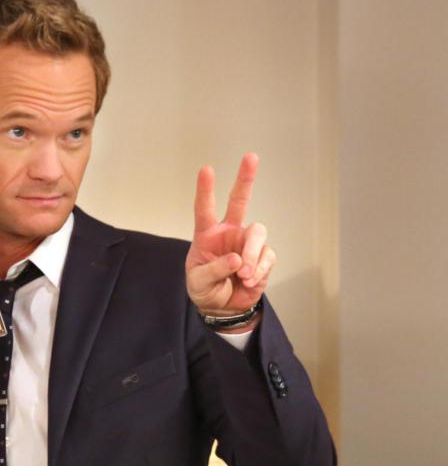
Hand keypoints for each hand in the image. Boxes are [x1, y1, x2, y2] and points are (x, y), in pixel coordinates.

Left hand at [185, 153, 275, 316]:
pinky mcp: (263, 257)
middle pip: (239, 201)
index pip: (204, 209)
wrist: (223, 308)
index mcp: (207, 235)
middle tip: (251, 157)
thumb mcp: (199, 282)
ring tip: (243, 275)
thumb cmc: (205, 289)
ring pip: (257, 232)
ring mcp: (247, 243)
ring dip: (252, 254)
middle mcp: (229, 232)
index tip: (206, 170)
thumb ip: (215, 270)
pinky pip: (267, 257)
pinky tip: (248, 281)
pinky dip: (258, 271)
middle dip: (245, 178)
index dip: (205, 190)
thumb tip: (237, 259)